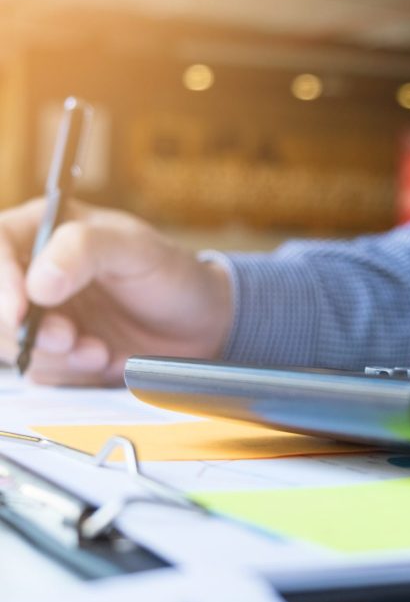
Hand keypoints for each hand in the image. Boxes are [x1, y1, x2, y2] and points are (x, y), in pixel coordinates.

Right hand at [0, 199, 232, 385]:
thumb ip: (85, 250)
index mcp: (45, 230)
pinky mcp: (52, 350)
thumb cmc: (172, 275)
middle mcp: (33, 271)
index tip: (19, 311)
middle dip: (26, 328)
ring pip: (10, 342)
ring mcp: (40, 313)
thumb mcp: (137, 249)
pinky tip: (105, 358)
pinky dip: (70, 372)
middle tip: (68, 338)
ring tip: (99, 350)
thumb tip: (37, 282)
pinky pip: (39, 369)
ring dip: (53, 355)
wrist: (200, 324)